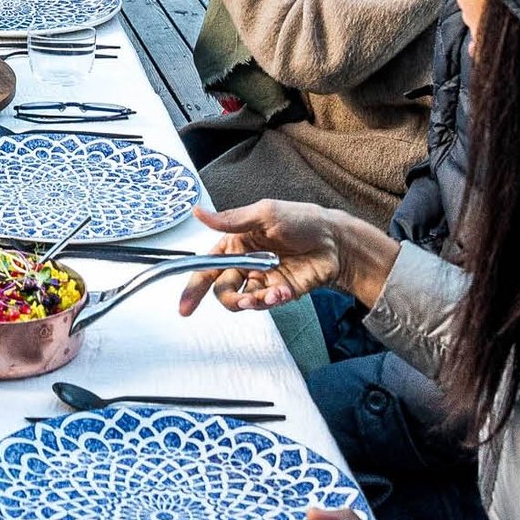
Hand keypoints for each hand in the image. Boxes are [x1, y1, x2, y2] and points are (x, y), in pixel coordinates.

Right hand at [177, 201, 398, 315]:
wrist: (335, 240)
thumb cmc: (300, 220)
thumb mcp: (264, 213)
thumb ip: (231, 220)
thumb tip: (198, 212)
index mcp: (236, 243)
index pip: (207, 265)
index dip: (193, 286)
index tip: (185, 306)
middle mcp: (246, 263)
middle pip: (221, 289)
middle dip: (226, 298)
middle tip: (239, 300)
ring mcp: (262, 280)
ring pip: (241, 301)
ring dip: (250, 301)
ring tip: (267, 294)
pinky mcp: (280, 293)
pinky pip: (265, 304)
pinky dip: (270, 301)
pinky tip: (281, 292)